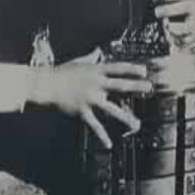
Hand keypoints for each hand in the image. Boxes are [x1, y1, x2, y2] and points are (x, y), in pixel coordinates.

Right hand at [28, 61, 149, 148]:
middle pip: (120, 85)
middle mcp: (96, 84)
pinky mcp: (82, 111)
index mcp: (96, 71)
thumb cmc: (61, 72)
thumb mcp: (78, 62)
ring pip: (111, 109)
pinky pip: (94, 124)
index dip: (132, 69)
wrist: (46, 84)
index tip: (144, 71)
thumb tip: (97, 51)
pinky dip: (101, 135)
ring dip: (125, 117)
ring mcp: (90, 98)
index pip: (118, 68)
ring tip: (136, 124)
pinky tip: (109, 144)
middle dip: (136, 86)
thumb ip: (91, 58)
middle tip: (149, 88)